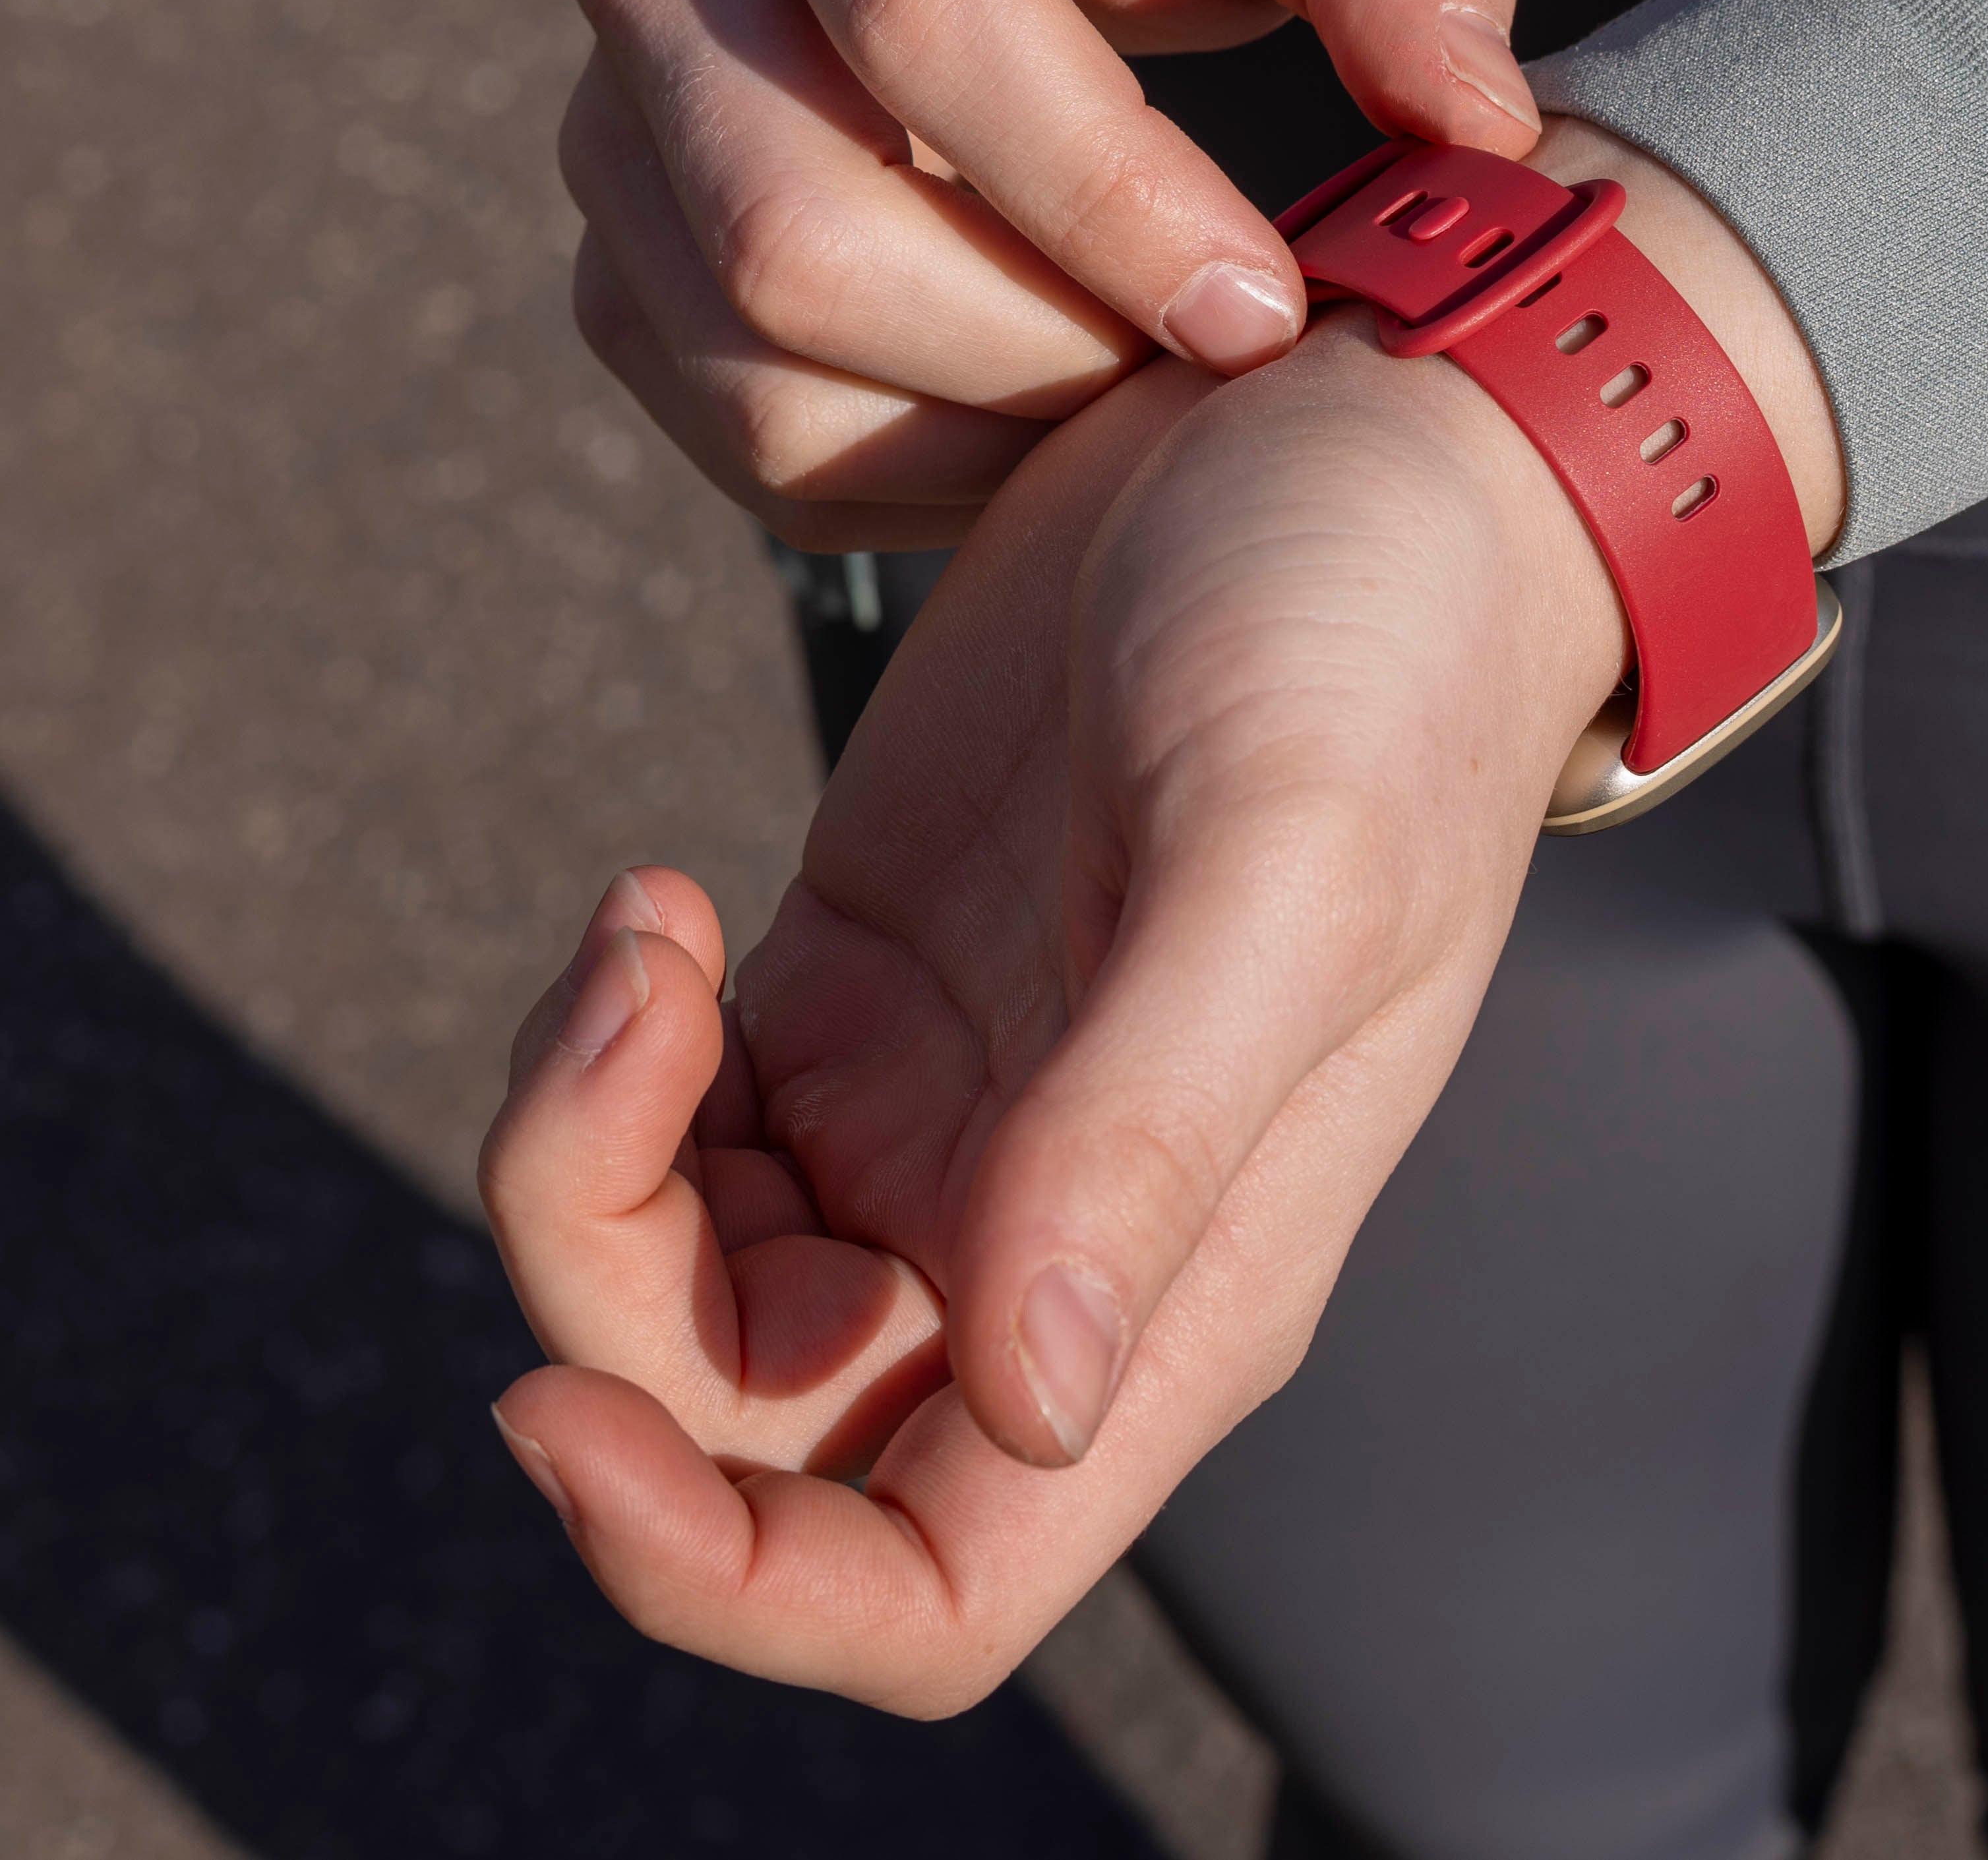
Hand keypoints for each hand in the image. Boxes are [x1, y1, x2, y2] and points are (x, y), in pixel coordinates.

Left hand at [479, 123, 1842, 1711]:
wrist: (1365, 454)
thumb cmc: (1381, 658)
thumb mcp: (1286, 866)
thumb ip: (1155, 1127)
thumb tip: (1030, 1395)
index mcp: (1178, 1288)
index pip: (929, 1586)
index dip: (717, 1576)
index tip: (553, 1408)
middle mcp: (1050, 1239)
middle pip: (741, 1428)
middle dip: (602, 1287)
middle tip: (623, 1024)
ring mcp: (946, 1111)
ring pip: (679, 1283)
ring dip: (589, 1154)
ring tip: (648, 934)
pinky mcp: (867, 979)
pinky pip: (672, 1122)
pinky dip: (609, 1049)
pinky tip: (656, 905)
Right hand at [560, 0, 1545, 553]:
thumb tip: (1483, 137)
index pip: (926, 22)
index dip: (1109, 201)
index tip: (1269, 307)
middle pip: (802, 232)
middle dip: (1042, 350)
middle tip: (1213, 371)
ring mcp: (606, 113)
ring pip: (754, 364)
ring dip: (977, 438)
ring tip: (1138, 403)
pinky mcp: (618, 247)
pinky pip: (740, 432)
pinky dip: (909, 478)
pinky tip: (1039, 430)